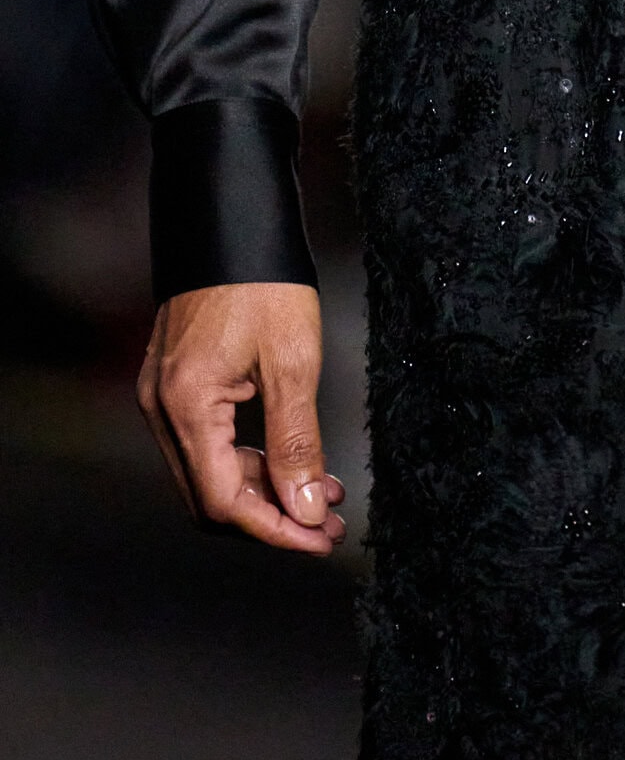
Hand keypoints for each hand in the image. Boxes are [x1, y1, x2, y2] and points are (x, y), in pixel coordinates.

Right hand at [137, 282, 345, 553]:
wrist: (231, 219)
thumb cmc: (264, 279)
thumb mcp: (293, 361)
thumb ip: (296, 442)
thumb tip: (304, 509)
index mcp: (186, 407)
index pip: (224, 503)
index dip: (275, 530)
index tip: (320, 539)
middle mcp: (161, 408)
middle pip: (211, 497)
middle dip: (272, 516)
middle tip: (327, 521)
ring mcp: (163, 395)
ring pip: (209, 471)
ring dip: (264, 489)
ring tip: (321, 490)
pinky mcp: (175, 381)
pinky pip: (206, 441)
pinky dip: (248, 457)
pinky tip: (290, 457)